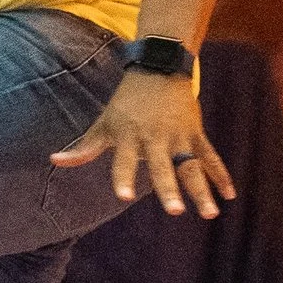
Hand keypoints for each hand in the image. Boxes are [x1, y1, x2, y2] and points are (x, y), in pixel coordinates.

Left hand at [51, 69, 234, 219]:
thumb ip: (84, 147)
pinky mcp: (196, 133)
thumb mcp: (104, 122)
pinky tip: (229, 196)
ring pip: (192, 166)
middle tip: (174, 212)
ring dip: (202, 190)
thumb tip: (54, 159)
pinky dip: (221, 175)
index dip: (123, 176)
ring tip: (210, 214)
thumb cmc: (126, 102)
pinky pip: (210, 157)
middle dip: (168, 189)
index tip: (123, 196)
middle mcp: (155, 138)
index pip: (124, 160)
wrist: (159, 67)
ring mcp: (180, 136)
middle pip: (163, 167)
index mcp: (130, 136)